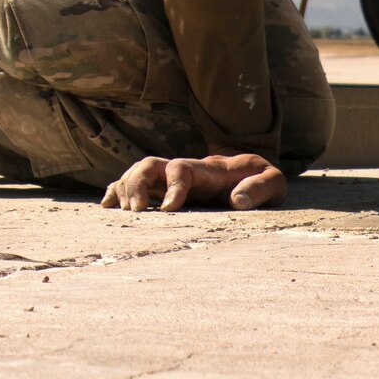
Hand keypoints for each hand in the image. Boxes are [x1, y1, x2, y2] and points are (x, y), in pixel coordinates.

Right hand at [100, 153, 286, 212]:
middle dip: (137, 185)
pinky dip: (115, 192)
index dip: (172, 186)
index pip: (182, 168)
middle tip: (135, 213)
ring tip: (120, 214)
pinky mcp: (162, 189)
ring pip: (136, 173)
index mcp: (208, 170)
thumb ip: (260, 188)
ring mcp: (169, 179)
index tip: (169, 210)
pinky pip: (131, 184)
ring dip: (123, 190)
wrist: (250, 171)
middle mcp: (183, 171)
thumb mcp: (273, 181)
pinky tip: (106, 206)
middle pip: (149, 165)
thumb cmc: (260, 179)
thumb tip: (237, 201)